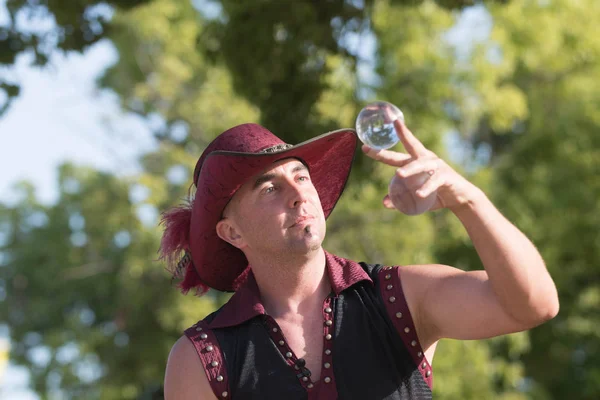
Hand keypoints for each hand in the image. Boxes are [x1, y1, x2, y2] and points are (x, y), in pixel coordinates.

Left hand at [361, 119, 477, 212]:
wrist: (460, 198)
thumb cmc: (435, 194)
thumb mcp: (416, 197)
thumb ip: (401, 199)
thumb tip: (384, 203)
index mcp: (416, 161)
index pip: (396, 153)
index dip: (381, 149)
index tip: (365, 145)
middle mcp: (425, 158)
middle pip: (407, 149)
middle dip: (391, 148)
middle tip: (374, 150)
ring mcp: (437, 165)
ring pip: (420, 164)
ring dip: (410, 169)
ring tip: (399, 174)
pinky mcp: (446, 175)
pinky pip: (434, 181)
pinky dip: (426, 188)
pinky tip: (419, 194)